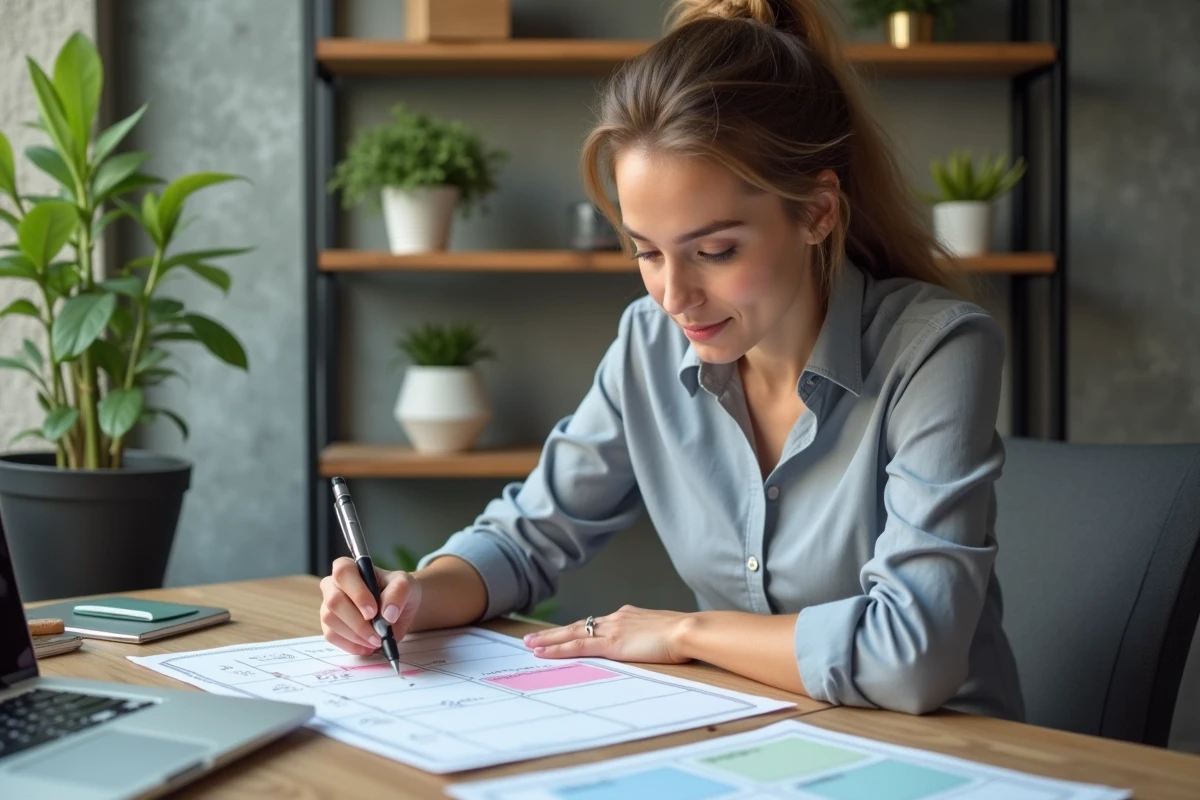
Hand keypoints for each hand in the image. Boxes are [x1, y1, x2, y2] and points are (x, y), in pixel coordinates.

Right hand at [319, 557, 421, 655]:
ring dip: (355, 636)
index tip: (374, 612)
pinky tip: (367, 647)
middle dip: (357, 622)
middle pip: (334, 601)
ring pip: (331, 621)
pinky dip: (351, 645)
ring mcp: (328, 606)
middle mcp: (333, 585)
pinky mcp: (329, 625)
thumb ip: (398, 593)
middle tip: (378, 635)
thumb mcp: (406, 585)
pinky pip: (332, 636)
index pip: (344, 573)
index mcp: (350, 568)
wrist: (396, 608)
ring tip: (376, 641)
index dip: (357, 593)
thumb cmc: (396, 591)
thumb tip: (387, 614)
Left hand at [523, 605, 692, 663]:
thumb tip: (654, 644)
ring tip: (529, 645)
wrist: (687, 630)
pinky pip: (577, 646)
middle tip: (533, 637)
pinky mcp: (610, 643)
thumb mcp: (665, 633)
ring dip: (548, 640)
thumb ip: (652, 637)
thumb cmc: (684, 635)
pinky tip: (542, 652)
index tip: (564, 633)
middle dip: (554, 633)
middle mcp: (616, 618)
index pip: (597, 623)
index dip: (578, 629)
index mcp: (628, 616)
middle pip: (578, 626)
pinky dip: (557, 649)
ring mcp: (611, 630)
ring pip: (571, 634)